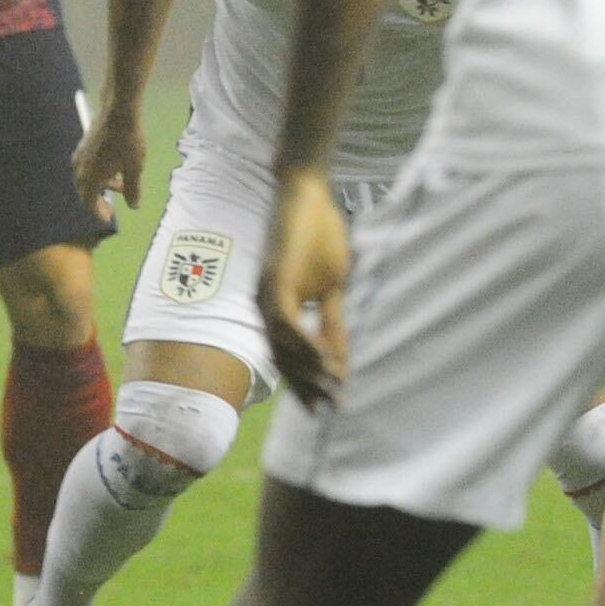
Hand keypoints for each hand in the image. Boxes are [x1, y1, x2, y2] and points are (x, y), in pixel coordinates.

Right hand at [73, 108, 143, 224]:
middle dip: (99, 199)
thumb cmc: (128, 142)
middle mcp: (80, 168)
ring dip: (101, 184)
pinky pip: (88, 165)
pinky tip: (113, 165)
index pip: (89, 203)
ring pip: (87, 177)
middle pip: (85, 191)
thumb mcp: (135, 169)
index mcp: (90, 178)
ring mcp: (80, 154)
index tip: (108, 218)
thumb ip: (133, 190)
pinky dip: (98, 171)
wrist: (119, 111)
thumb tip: (134, 206)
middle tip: (113, 204)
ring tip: (120, 182)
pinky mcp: (84, 143)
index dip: (99, 212)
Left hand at [256, 167, 353, 404]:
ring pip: (283, 346)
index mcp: (276, 311)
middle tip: (329, 411)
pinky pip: (287, 322)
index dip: (307, 384)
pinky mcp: (275, 280)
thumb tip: (340, 355)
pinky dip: (304, 344)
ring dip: (309, 372)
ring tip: (331, 390)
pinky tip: (325, 361)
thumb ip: (332, 320)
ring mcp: (267, 295)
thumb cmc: (317, 236)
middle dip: (307, 388)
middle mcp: (265, 308)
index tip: (327, 406)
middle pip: (282, 360)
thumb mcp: (331, 287)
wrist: (305, 194)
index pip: (290, 358)